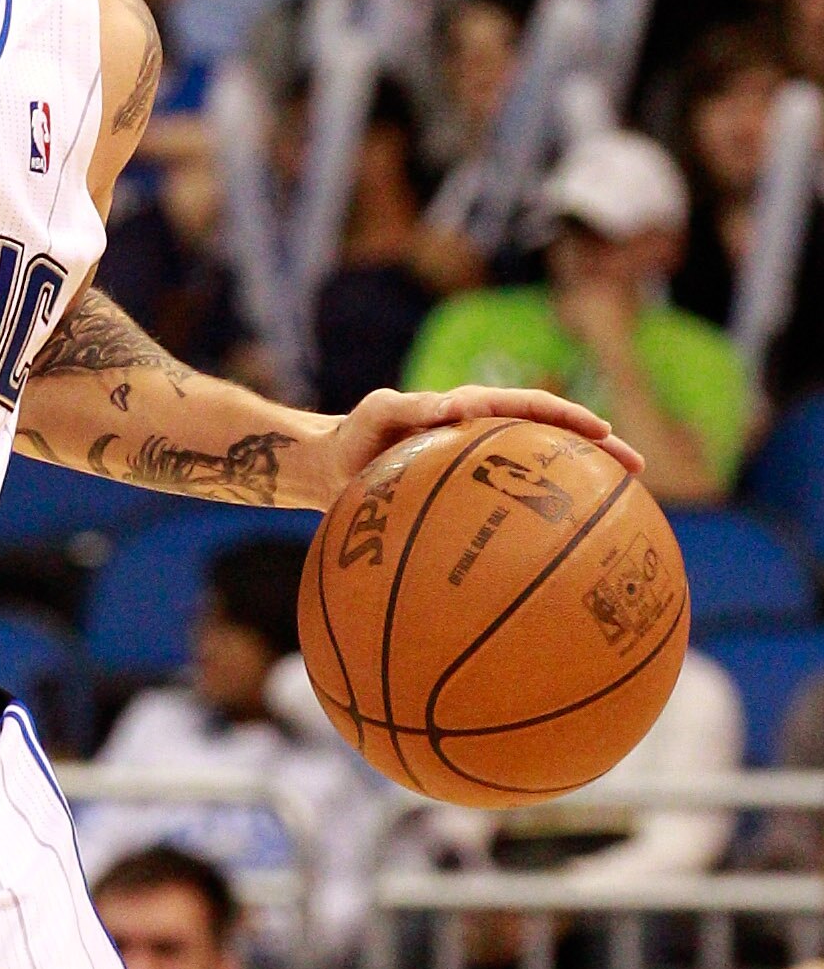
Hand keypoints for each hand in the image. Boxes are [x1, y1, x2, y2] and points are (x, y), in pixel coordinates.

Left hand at [311, 384, 644, 507]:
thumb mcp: (377, 415)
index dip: (570, 419)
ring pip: (538, 478)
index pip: (533, 409)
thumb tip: (453, 408)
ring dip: (577, 490)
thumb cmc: (354, 437)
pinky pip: (508, 514)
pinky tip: (554, 561)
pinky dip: (533, 529)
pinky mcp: (468, 502)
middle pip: (552, 442)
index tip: (605, 433)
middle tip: (637, 470)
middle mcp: (486, 440)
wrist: (331, 468)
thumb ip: (410, 408)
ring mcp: (481, 473)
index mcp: (474, 411)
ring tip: (619, 512)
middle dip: (597, 452)